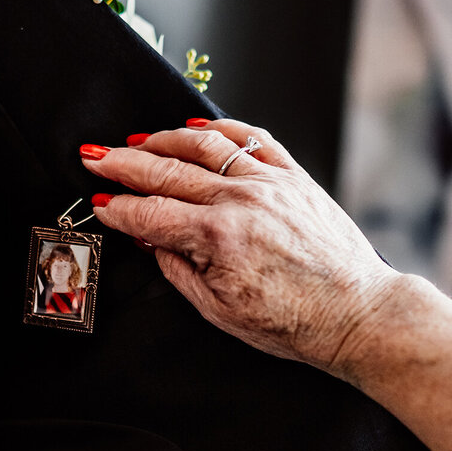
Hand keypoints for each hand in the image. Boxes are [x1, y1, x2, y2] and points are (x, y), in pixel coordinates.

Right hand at [80, 119, 397, 375]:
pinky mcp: (293, 177)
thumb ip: (178, 269)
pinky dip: (221, 129)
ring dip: (163, 139)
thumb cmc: (296, 322)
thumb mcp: (219, 310)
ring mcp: (269, 183)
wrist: (356, 313)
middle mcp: (241, 201)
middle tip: (95, 155)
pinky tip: (197, 127)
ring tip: (138, 140)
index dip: (117, 209)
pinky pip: (252, 139)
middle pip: (167, 172)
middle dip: (123, 163)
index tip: (98, 203)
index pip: (149, 214)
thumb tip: (150, 240)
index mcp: (218, 237)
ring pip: (204, 146)